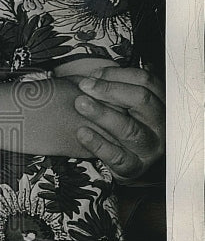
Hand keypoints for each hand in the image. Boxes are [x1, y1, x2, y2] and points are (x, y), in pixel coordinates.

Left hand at [72, 66, 163, 181]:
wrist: (130, 165)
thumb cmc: (126, 126)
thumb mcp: (128, 105)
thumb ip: (120, 88)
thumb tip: (97, 73)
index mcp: (160, 103)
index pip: (145, 81)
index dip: (117, 74)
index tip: (93, 75)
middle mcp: (160, 125)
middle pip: (141, 100)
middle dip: (110, 90)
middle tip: (84, 86)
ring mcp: (150, 147)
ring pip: (129, 128)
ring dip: (102, 114)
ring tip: (81, 104)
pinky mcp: (134, 167)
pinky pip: (117, 156)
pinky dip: (98, 143)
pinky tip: (82, 132)